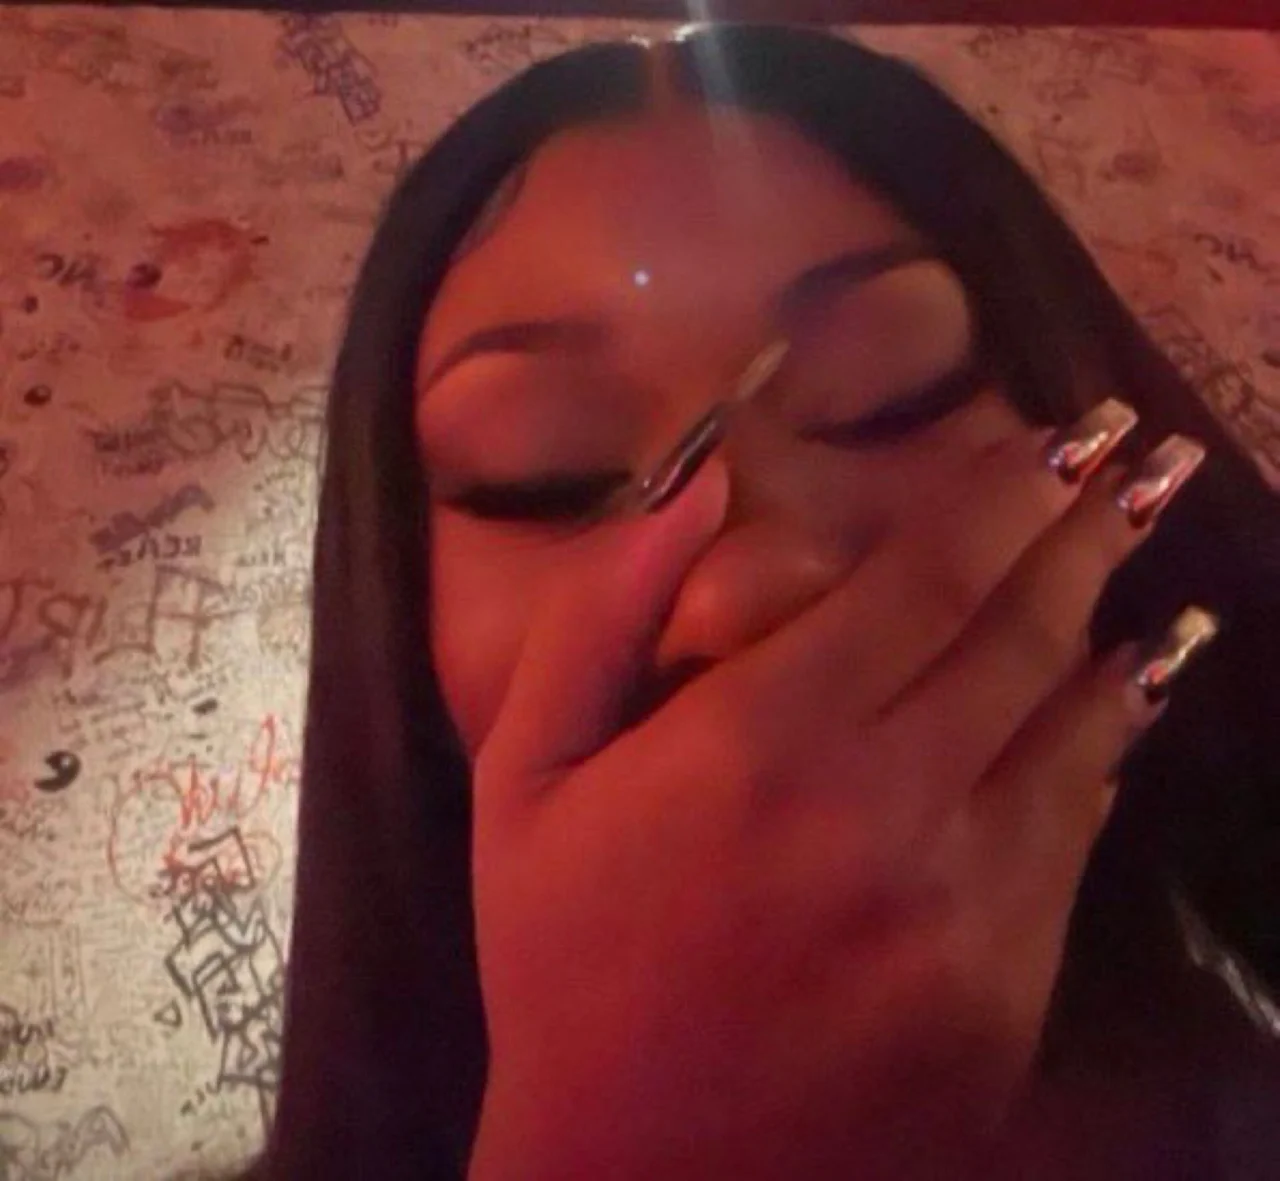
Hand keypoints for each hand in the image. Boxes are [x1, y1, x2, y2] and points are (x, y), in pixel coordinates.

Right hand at [467, 411, 1205, 1180]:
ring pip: (1071, 726)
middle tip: (1130, 463)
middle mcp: (882, 807)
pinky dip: (1103, 744)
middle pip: (1018, 633)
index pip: (921, 578)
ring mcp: (964, 906)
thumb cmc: (565, 960)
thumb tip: (694, 487)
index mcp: (757, 742)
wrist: (640, 1173)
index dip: (1000, 496)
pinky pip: (1075, 831)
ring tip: (1143, 545)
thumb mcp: (526, 777)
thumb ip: (598, 618)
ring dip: (1109, 622)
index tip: (1050, 439)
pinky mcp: (1009, 987)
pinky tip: (1118, 694)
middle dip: (1080, 532)